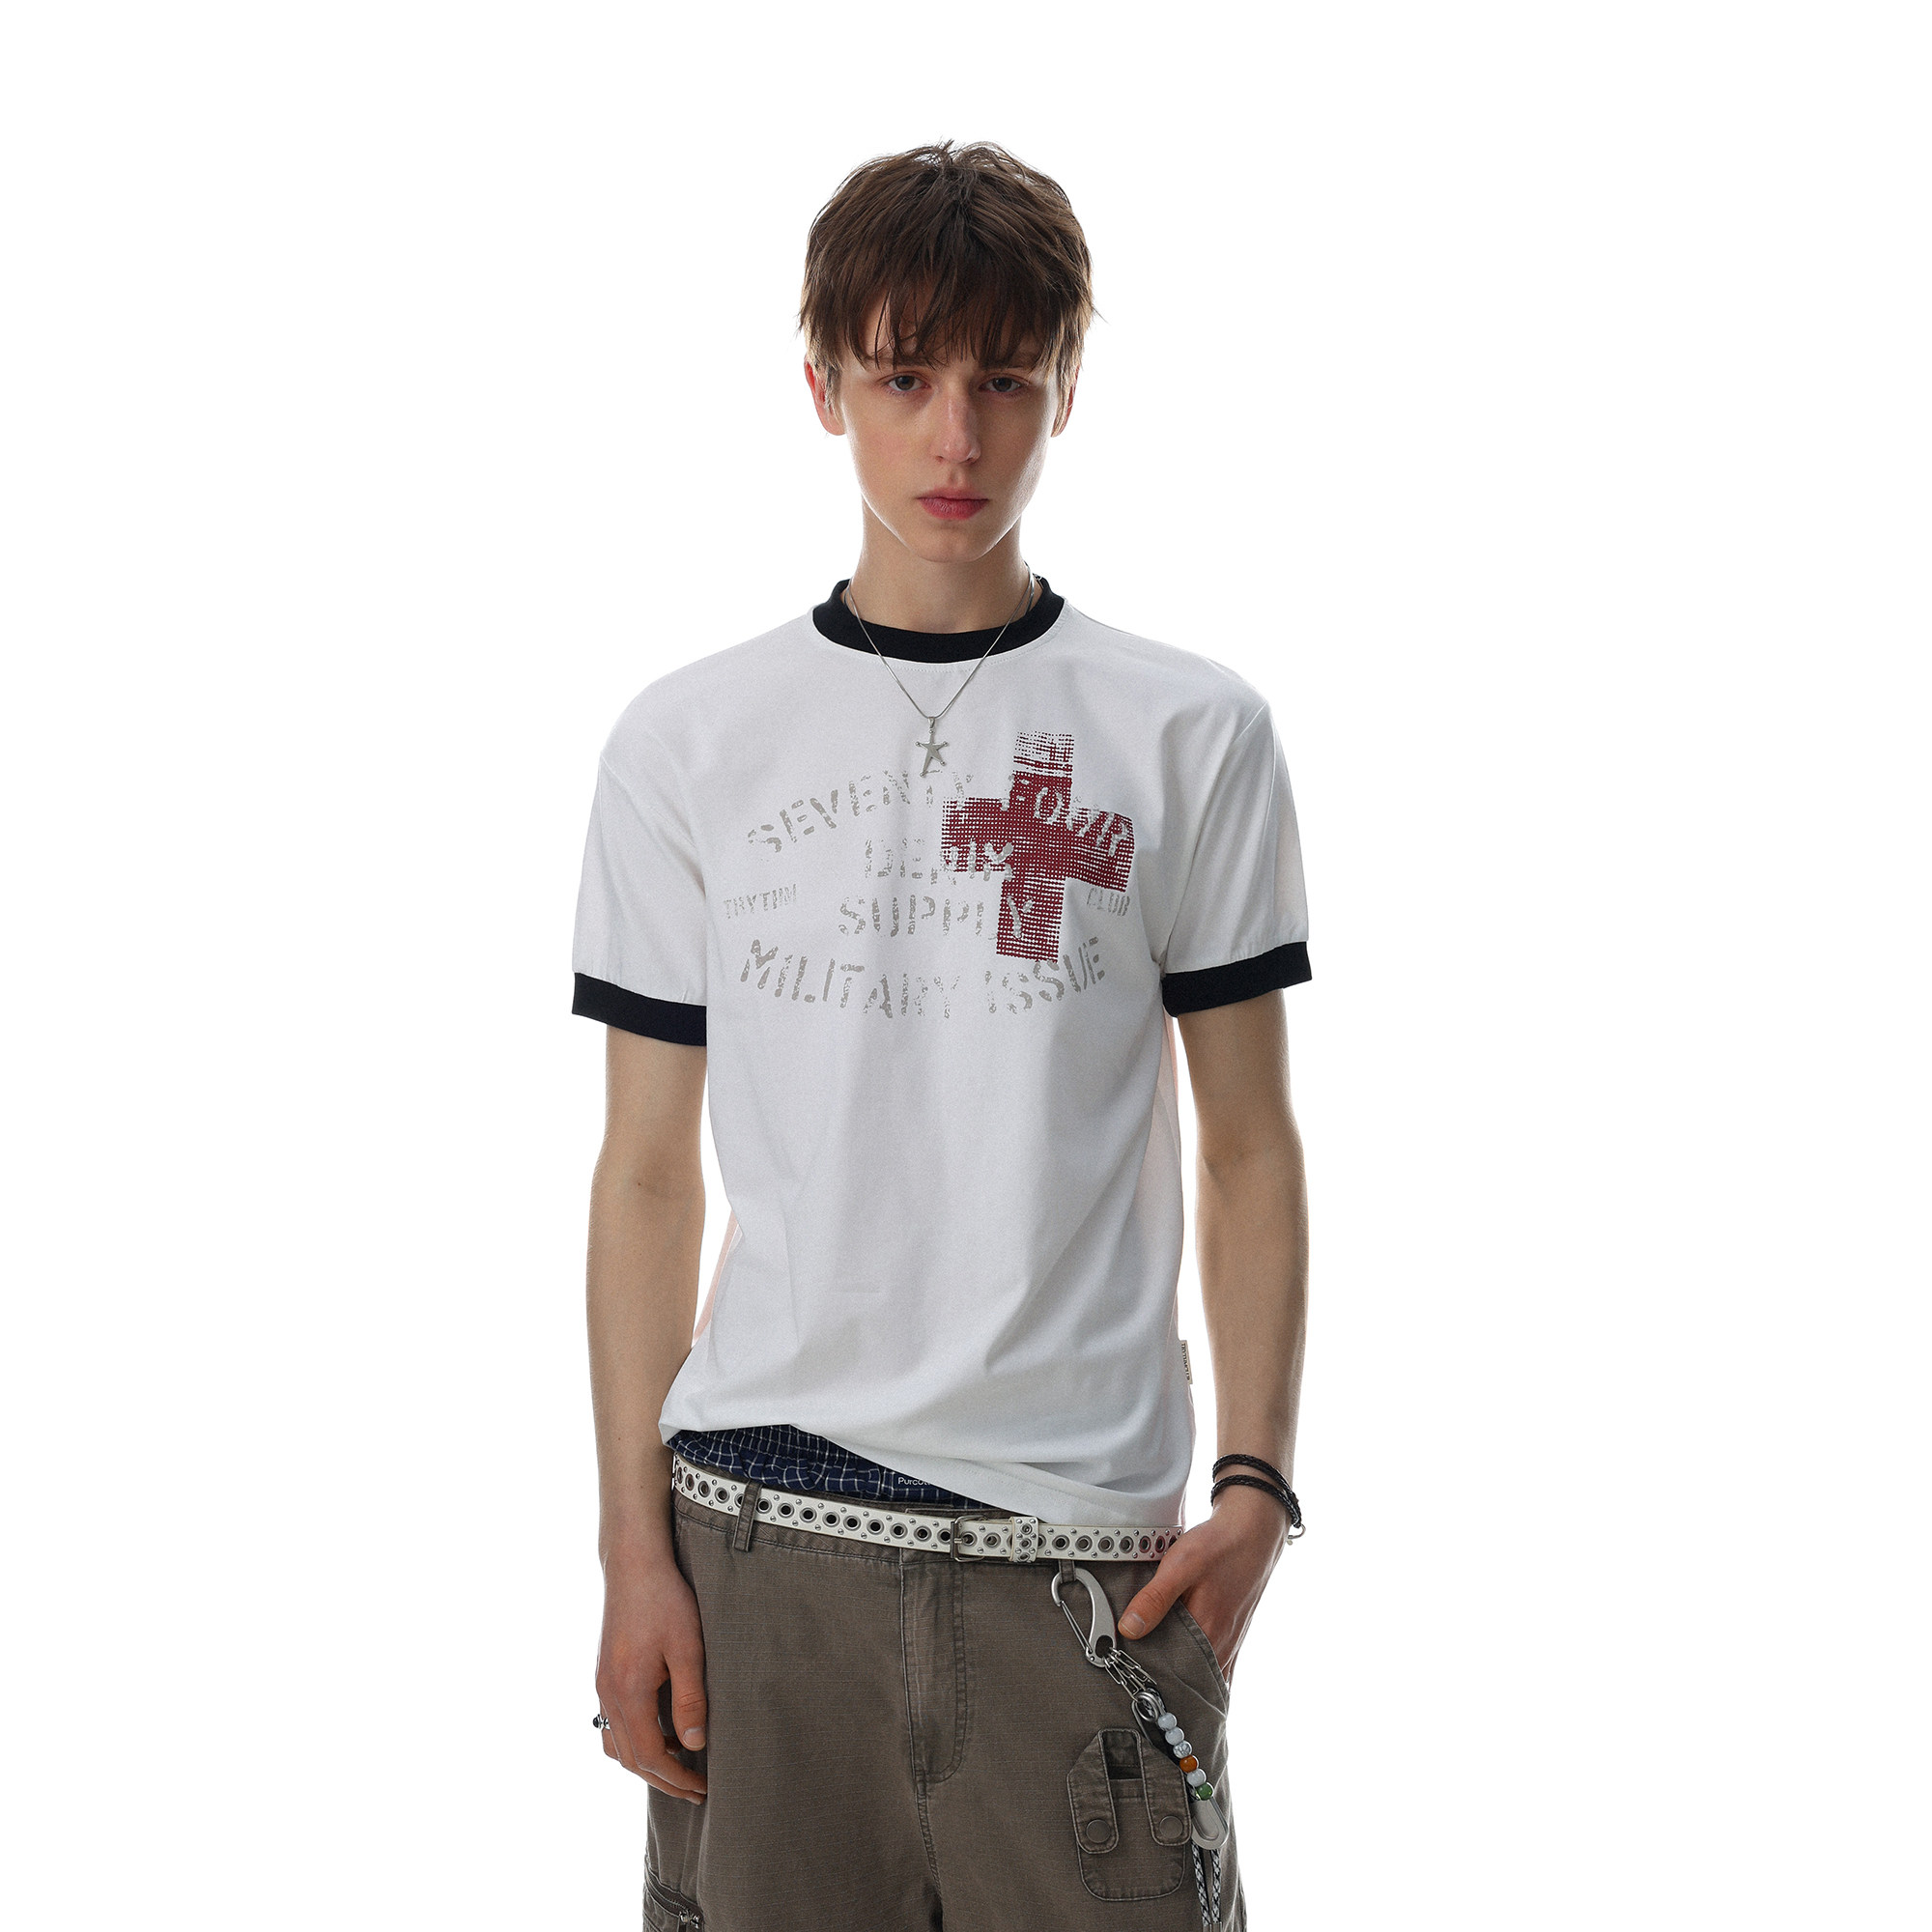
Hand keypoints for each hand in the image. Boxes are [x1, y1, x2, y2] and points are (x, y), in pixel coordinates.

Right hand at [594, 1545, 708, 1802]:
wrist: (633, 1564)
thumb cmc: (665, 1600)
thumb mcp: (688, 1648)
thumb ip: (690, 1699)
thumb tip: (694, 1745)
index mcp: (628, 1692)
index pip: (650, 1756)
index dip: (676, 1779)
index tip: (702, 1789)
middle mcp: (607, 1693)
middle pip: (629, 1758)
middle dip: (662, 1780)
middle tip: (695, 1792)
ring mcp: (601, 1684)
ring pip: (615, 1744)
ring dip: (644, 1763)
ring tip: (677, 1768)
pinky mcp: (603, 1672)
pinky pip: (611, 1722)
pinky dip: (633, 1740)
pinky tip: (659, 1731)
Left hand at [1114, 1484, 1288, 1686]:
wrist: (1253, 1530)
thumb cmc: (1218, 1546)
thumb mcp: (1180, 1566)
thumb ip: (1155, 1600)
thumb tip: (1129, 1631)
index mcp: (1208, 1634)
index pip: (1179, 1676)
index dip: (1156, 1683)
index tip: (1133, 1683)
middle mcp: (1223, 1645)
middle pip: (1192, 1679)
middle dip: (1169, 1685)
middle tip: (1141, 1685)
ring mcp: (1231, 1641)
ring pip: (1206, 1673)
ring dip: (1186, 1678)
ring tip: (1159, 1678)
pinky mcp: (1234, 1632)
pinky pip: (1220, 1665)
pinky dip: (1203, 1670)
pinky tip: (1188, 1668)